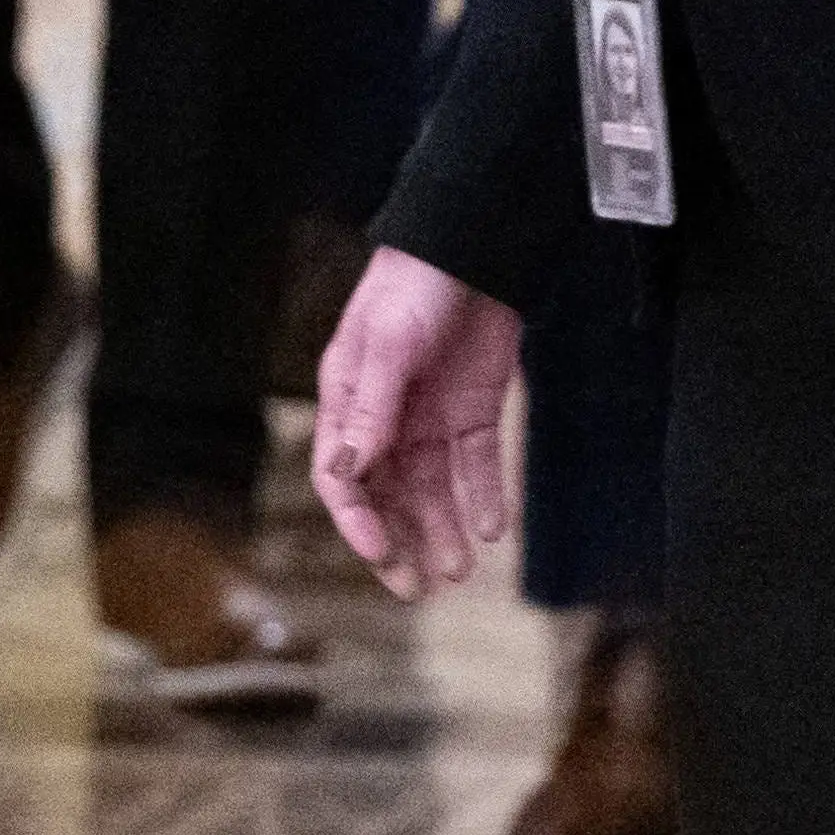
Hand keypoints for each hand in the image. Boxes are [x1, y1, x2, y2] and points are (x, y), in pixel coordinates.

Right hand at [311, 246, 521, 594]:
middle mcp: (385, 418)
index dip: (357, 519)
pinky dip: (484, 497)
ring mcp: (430, 417)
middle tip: (415, 588)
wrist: (475, 246)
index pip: (342, 477)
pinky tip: (492, 529)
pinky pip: (477, 465)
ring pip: (433, 489)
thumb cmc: (414, 284)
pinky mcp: (473, 411)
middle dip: (399, 542)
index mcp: (348, 401)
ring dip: (442, 530)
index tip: (379, 553)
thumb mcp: (387, 344)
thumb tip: (349, 471)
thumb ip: (372, 408)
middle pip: (387, 494)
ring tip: (458, 572)